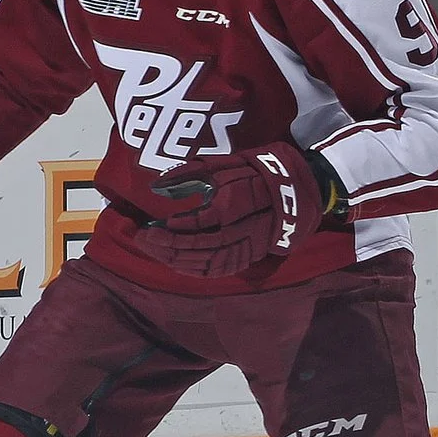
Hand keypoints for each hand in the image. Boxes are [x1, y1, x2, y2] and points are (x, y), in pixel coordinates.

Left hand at [139, 143, 342, 277]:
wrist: (294, 190)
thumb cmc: (252, 172)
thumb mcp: (222, 165)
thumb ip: (188, 174)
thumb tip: (155, 186)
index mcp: (236, 205)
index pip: (201, 224)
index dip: (174, 228)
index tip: (153, 225)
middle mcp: (244, 229)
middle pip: (201, 246)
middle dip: (168, 246)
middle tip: (143, 239)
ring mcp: (249, 246)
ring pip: (209, 262)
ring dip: (177, 260)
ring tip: (153, 251)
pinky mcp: (251, 256)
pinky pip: (221, 270)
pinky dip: (196, 271)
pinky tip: (176, 264)